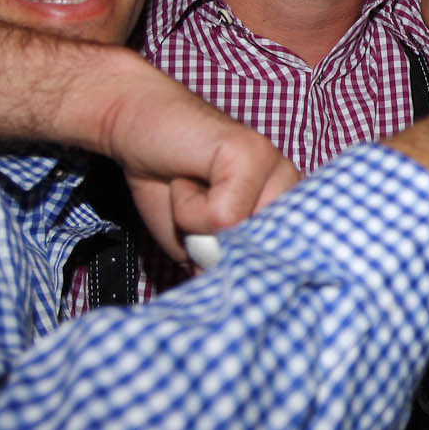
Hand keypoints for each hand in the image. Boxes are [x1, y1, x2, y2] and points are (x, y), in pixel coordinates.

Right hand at [94, 65, 300, 263]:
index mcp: (286, 207)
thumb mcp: (197, 245)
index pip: (280, 264)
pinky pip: (222, 214)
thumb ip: (221, 269)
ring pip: (241, 234)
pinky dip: (188, 207)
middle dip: (216, 248)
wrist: (137, 130)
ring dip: (200, 226)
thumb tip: (239, 299)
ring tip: (194, 192)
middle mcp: (291, 186)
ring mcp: (276, 167)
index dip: (240, 270)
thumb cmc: (169, 188)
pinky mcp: (253, 153)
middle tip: (198, 214)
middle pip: (260, 256)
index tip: (211, 250)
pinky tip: (187, 177)